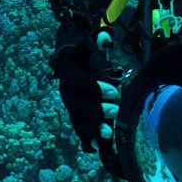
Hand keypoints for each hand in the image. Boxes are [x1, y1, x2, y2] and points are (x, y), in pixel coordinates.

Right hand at [51, 36, 120, 152]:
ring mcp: (69, 104)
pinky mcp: (75, 115)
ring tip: (108, 133)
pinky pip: (78, 129)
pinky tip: (96, 146)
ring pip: (76, 119)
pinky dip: (86, 138)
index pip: (76, 80)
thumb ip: (98, 42)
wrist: (73, 64)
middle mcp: (65, 89)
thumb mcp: (91, 46)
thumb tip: (106, 35)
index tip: (114, 91)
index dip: (93, 87)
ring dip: (91, 127)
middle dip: (95, 110)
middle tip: (115, 110)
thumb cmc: (87, 55)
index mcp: (68, 70)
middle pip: (75, 104)